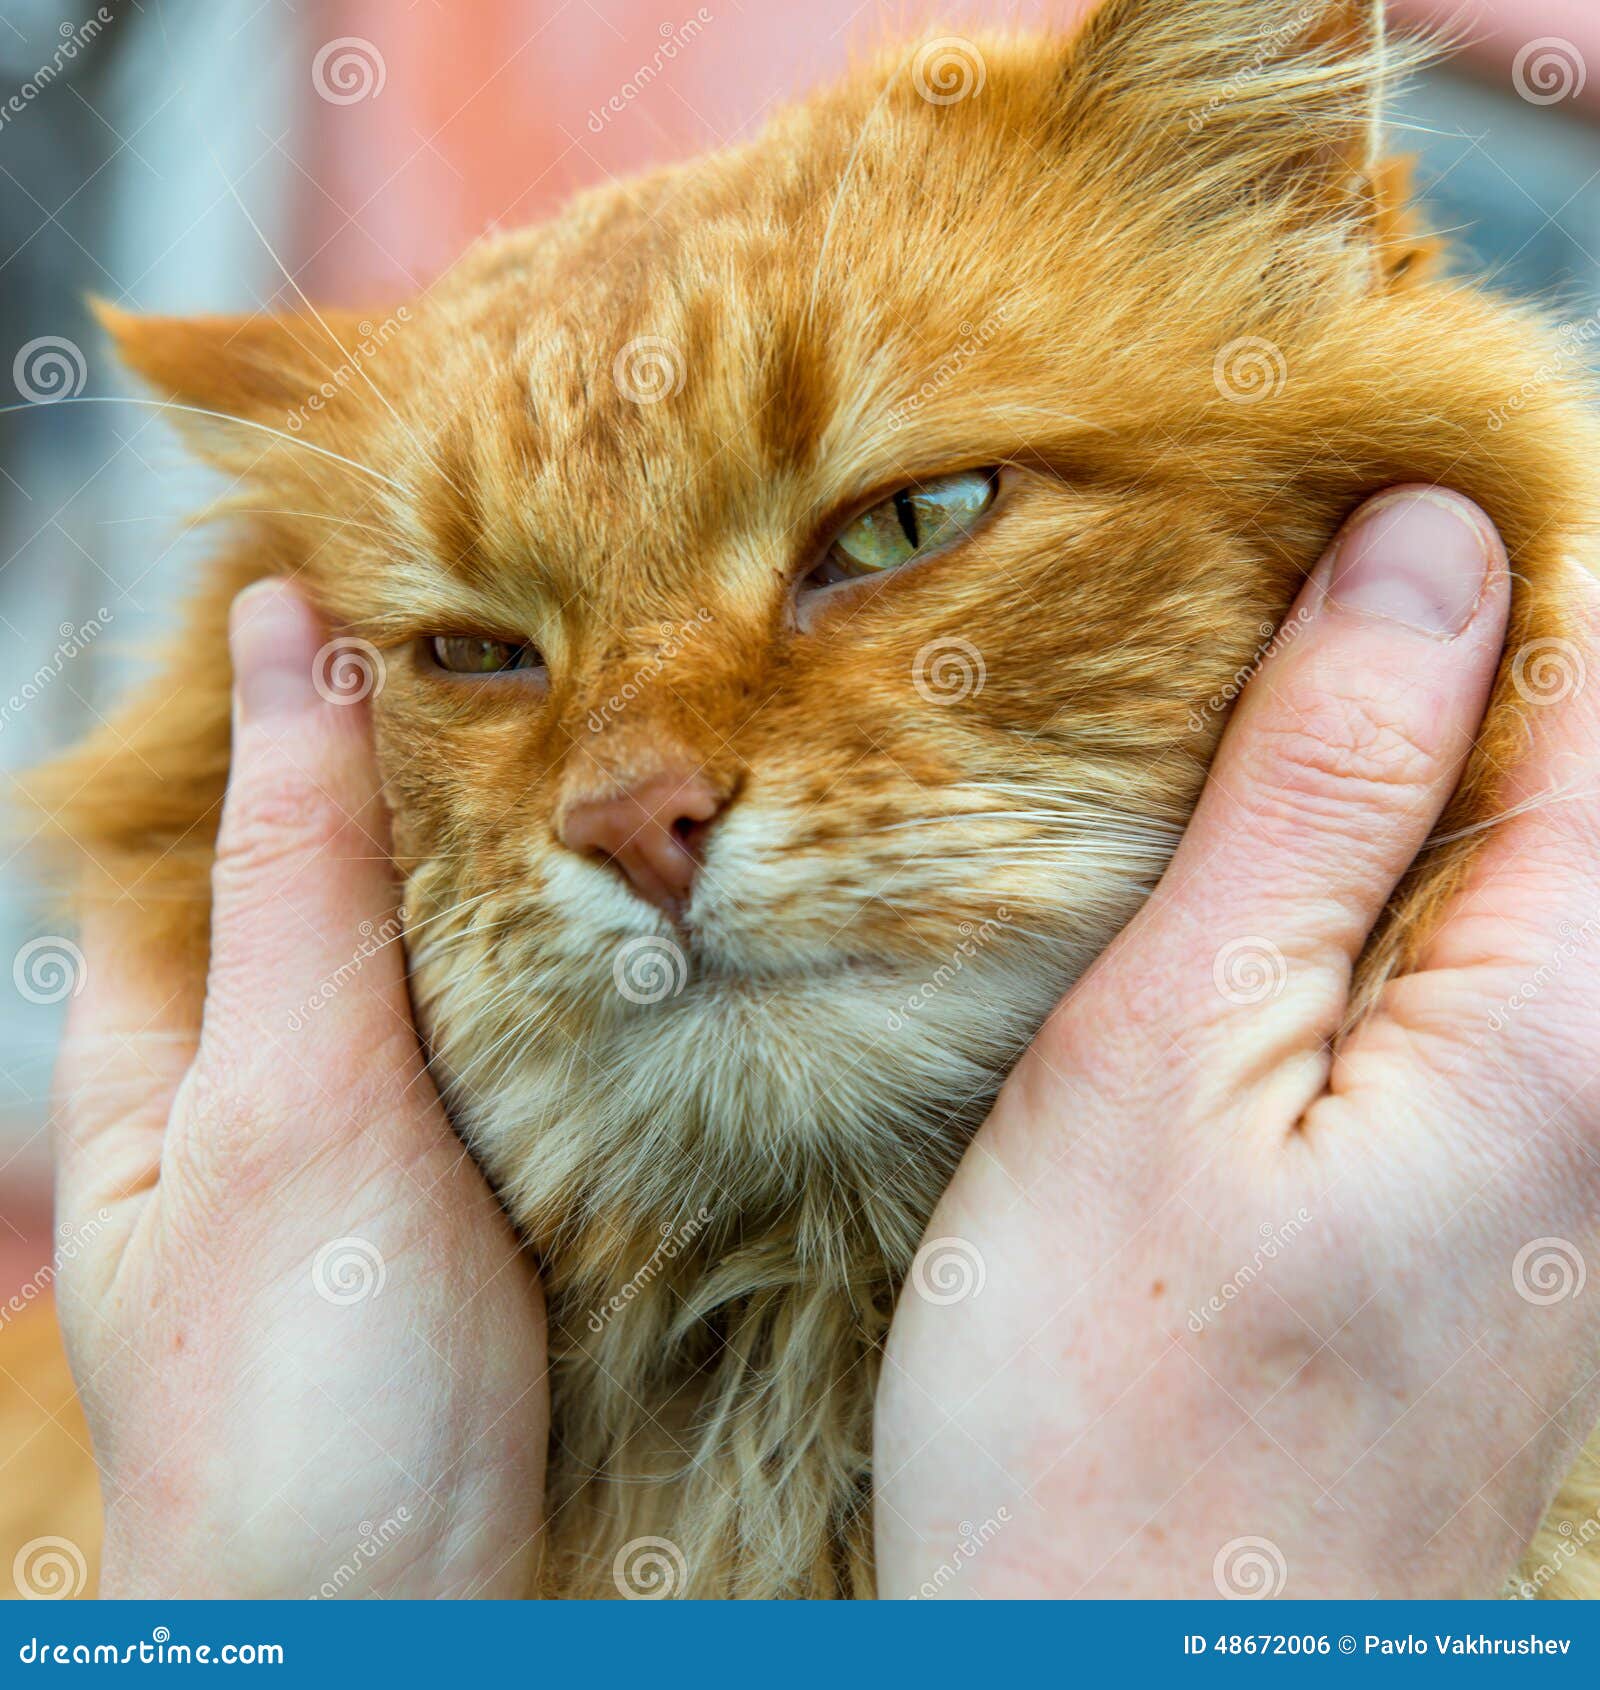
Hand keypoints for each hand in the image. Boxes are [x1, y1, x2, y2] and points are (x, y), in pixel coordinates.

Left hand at [53, 581, 546, 1598]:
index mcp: (168, 1035)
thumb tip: (285, 639)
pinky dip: (571, 934)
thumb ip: (294, 873)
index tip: (394, 540)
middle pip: (343, 854)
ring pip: (448, 929)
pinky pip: (524, 1014)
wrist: (423, 1618)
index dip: (280, 669)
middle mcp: (279, 1061)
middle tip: (548, 608)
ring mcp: (394, 1115)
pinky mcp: (500, 1165)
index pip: (213, 791)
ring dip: (512, 834)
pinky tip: (646, 876)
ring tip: (619, 704)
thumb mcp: (286, 1102)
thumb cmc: (301, 1392)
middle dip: (422, 744)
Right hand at [876, 486, 1599, 1598]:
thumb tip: (1425, 549)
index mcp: (1568, 1010)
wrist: (1138, 1673)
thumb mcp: (1172, 1052)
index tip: (1339, 455)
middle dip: (1445, 631)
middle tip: (1253, 561)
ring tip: (1232, 692)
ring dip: (1400, 749)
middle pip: (1585, 762)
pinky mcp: (1508, 1203)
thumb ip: (1317, 793)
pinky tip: (1254, 871)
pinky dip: (1385, 868)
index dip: (1499, 529)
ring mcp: (1576, 1150)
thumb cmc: (1114, 1398)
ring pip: (1528, 862)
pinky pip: (1489, 964)